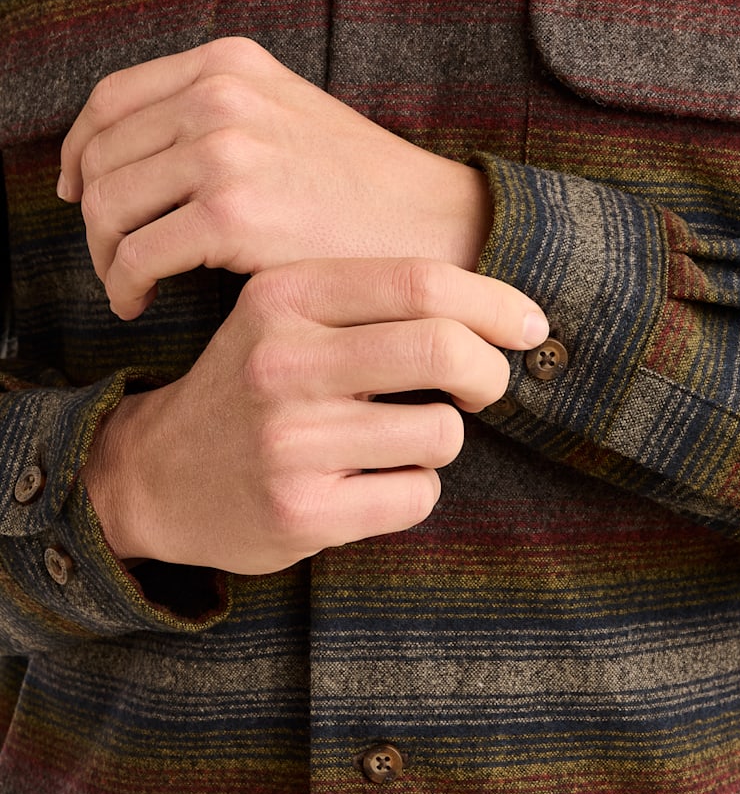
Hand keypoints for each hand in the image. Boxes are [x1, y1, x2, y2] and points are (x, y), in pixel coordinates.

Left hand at [59, 38, 492, 318]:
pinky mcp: (230, 213)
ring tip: (128, 283)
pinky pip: (135, 255)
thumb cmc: (362, 186)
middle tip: (115, 255)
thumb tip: (135, 152)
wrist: (433, 223)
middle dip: (94, 215)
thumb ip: (219, 112)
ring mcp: (223, 150)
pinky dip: (123, 285)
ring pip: (106, 206)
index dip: (80, 150)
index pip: (111, 99)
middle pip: (101, 156)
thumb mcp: (289, 114)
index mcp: (230, 64)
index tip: (78, 190)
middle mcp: (220, 95)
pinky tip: (141, 302)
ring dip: (105, 255)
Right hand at [83, 258, 547, 572]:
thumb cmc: (254, 384)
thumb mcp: (289, 316)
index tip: (530, 325)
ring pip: (442, 431)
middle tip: (485, 385)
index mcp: (284, 296)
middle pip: (444, 348)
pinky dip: (412, 491)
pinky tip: (369, 484)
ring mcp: (289, 441)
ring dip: (440, 437)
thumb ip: (377, 300)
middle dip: (491, 371)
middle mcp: (282, 362)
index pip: (422, 281)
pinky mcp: (301, 512)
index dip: (496, 303)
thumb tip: (507, 310)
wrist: (156, 473)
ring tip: (395, 440)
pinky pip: (418, 496)